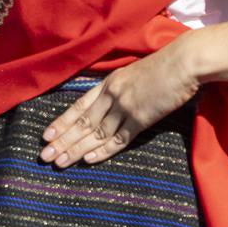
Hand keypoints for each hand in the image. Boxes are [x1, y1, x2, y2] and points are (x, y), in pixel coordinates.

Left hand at [41, 39, 201, 167]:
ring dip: (77, 149)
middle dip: (62, 140)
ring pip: (96, 133)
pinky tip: (88, 159)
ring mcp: (125, 106)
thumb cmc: (162, 68)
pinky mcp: (141, 118)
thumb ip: (118, 89)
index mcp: (107, 83)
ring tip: (60, 163)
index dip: (61, 122)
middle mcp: (111, 95)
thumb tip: (107, 105)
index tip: (46, 135)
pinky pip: (119, 138)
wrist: (183, 63)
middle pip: (82, 122)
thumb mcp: (131, 75)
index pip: (78, 106)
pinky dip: (103, 150)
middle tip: (45, 156)